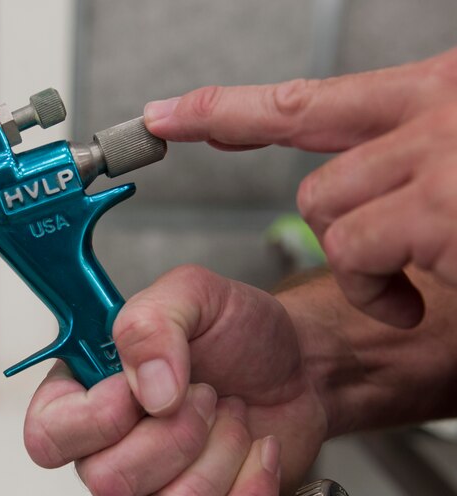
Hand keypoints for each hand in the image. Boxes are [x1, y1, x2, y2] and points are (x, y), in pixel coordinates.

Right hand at [23, 266, 328, 495]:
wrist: (299, 362)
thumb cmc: (237, 330)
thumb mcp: (192, 294)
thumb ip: (152, 322)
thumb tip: (147, 388)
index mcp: (88, 393)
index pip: (46, 438)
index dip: (91, 422)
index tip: (134, 390)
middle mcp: (112, 447)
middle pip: (108, 482)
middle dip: (176, 433)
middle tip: (203, 392)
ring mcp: (156, 488)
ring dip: (223, 449)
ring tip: (231, 412)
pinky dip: (254, 486)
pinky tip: (257, 449)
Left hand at [144, 47, 456, 328]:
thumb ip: (405, 155)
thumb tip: (359, 167)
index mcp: (440, 93)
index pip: (312, 98)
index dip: (231, 107)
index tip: (170, 113)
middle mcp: (436, 110)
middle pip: (296, 120)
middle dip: (227, 120)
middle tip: (164, 118)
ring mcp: (437, 155)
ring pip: (320, 202)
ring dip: (351, 259)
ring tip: (404, 278)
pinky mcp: (439, 211)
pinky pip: (352, 253)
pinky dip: (371, 292)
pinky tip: (410, 305)